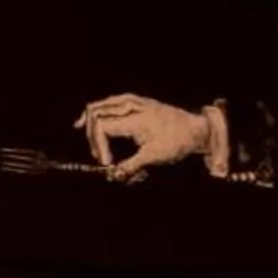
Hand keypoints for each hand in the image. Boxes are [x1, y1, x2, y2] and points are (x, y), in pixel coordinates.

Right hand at [75, 94, 209, 180]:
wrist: (196, 129)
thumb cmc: (177, 142)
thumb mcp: (154, 157)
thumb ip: (131, 166)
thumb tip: (113, 176)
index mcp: (134, 118)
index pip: (102, 127)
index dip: (98, 146)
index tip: (106, 163)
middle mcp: (132, 106)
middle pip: (97, 113)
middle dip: (92, 135)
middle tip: (99, 156)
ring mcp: (135, 101)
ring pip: (103, 103)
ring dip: (92, 118)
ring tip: (80, 127)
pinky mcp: (138, 101)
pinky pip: (113, 101)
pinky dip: (101, 109)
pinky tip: (94, 114)